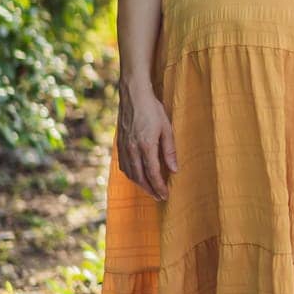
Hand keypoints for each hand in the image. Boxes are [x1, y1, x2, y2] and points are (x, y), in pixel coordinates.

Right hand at [116, 81, 176, 201]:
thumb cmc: (153, 110)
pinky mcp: (119, 144)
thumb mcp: (167, 128)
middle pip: (140, 177)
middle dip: (150, 190)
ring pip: (130, 173)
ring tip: (150, 190)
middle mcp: (132, 149)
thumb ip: (170, 150)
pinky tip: (137, 176)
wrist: (133, 96)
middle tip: (159, 197)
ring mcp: (123, 147)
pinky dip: (131, 174)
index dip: (159, 187)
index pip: (153, 173)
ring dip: (140, 184)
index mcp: (146, 146)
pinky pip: (123, 165)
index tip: (165, 196)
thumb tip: (174, 170)